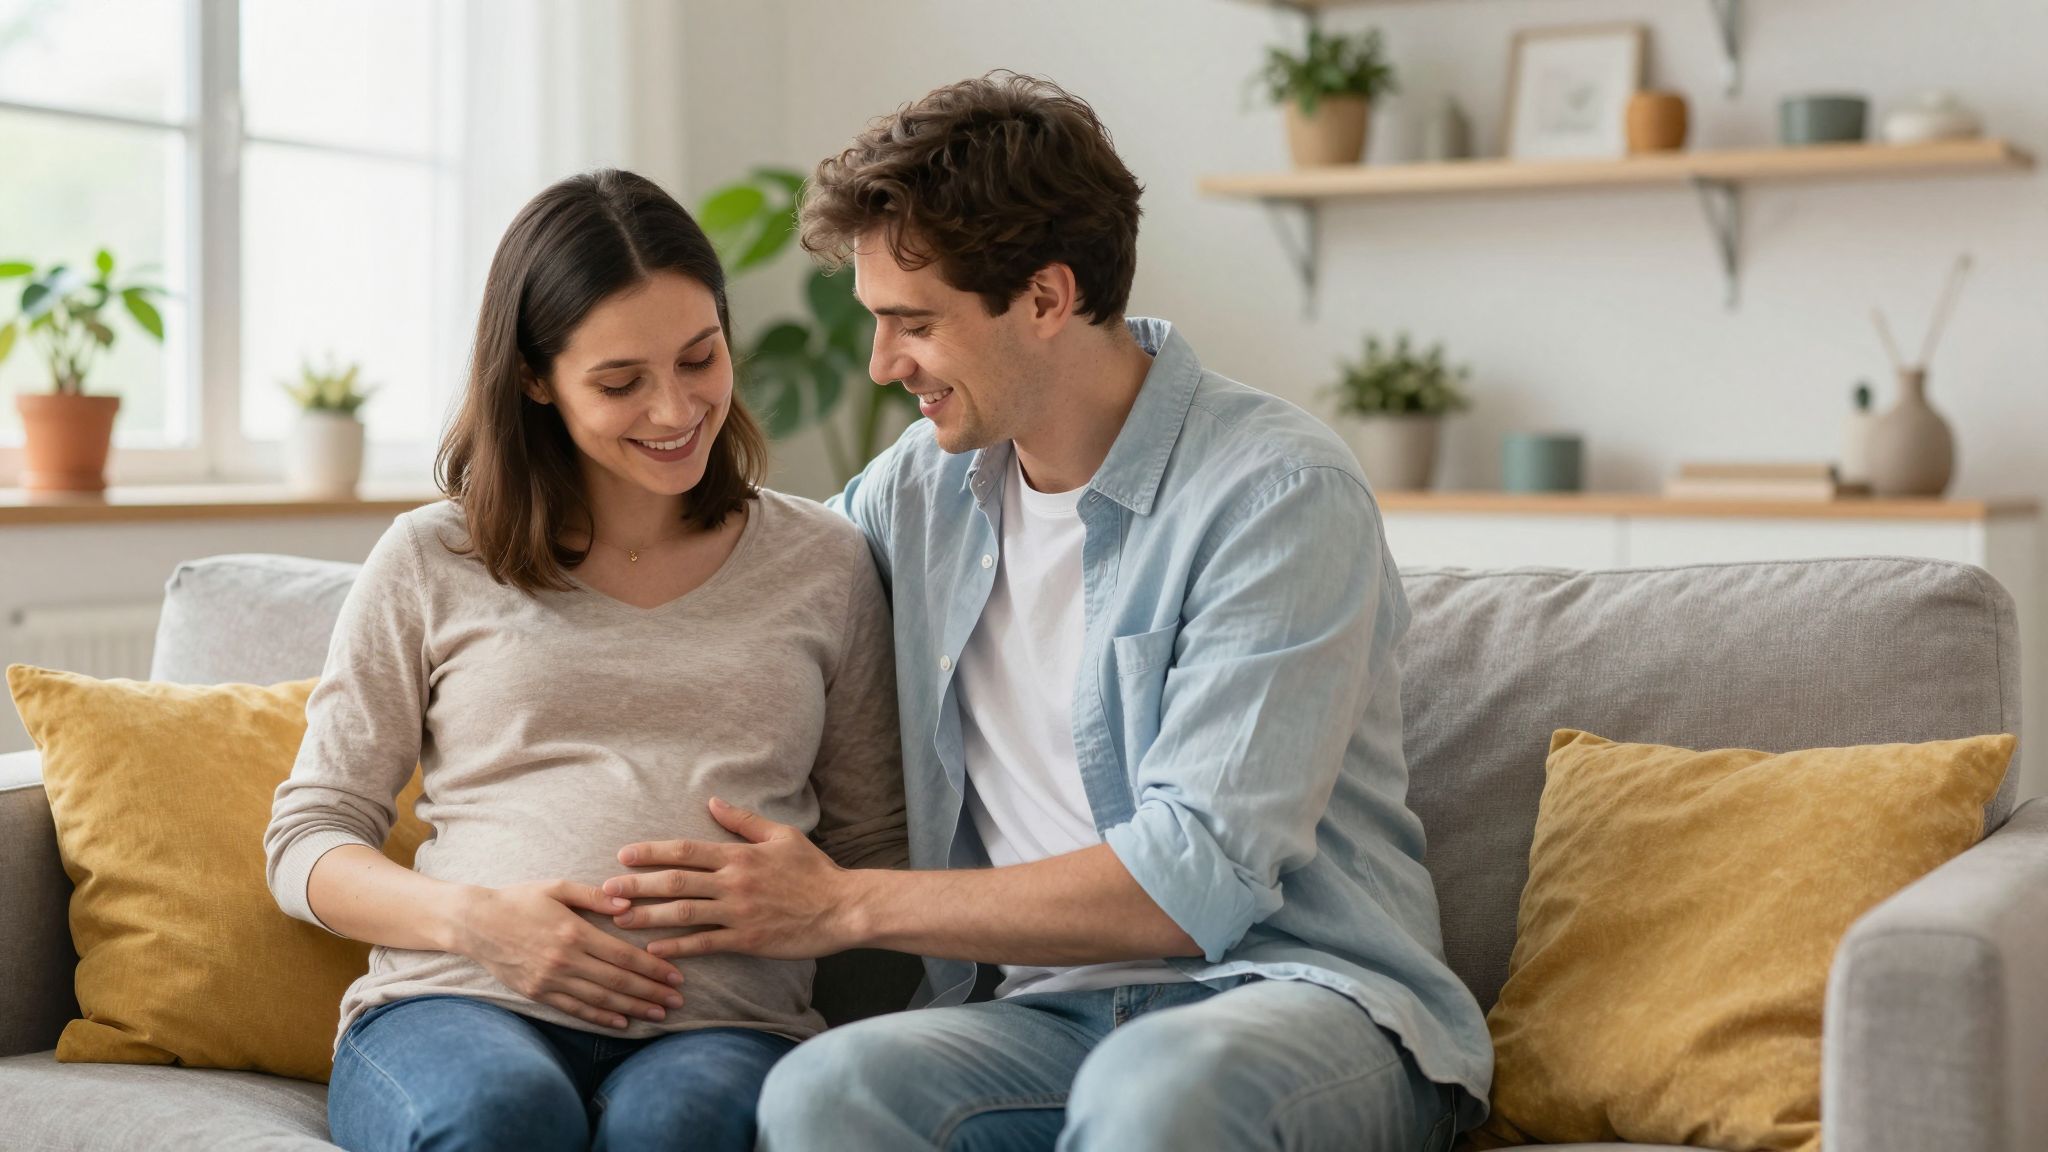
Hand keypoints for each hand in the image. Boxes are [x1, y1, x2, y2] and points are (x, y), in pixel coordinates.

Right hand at [453, 880, 685, 1030]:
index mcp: (574, 932)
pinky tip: (622, 1022)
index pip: (624, 956)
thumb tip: (628, 904)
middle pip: (618, 982)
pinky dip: (601, 1018)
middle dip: (652, 992)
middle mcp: (565, 960)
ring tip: (659, 1014)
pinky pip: (575, 1009)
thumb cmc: (519, 900)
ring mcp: (551, 980)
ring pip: (601, 1000)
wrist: (475, 923)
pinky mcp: (538, 993)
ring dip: (633, 1008)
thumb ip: (594, 896)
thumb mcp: (557, 887)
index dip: (654, 968)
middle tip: (679, 1001)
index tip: (676, 976)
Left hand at [603, 797, 857, 960]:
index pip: (686, 851)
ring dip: (648, 917)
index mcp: (739, 855)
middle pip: (675, 882)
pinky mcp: (748, 939)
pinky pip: (705, 944)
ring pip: (684, 914)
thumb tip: (711, 801)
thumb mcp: (782, 836)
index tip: (623, 856)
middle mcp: (734, 882)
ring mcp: (739, 912)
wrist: (842, 907)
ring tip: (620, 920)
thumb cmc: (813, 871)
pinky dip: (677, 947)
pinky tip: (654, 950)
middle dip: (636, 886)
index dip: (651, 853)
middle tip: (605, 891)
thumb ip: (743, 821)